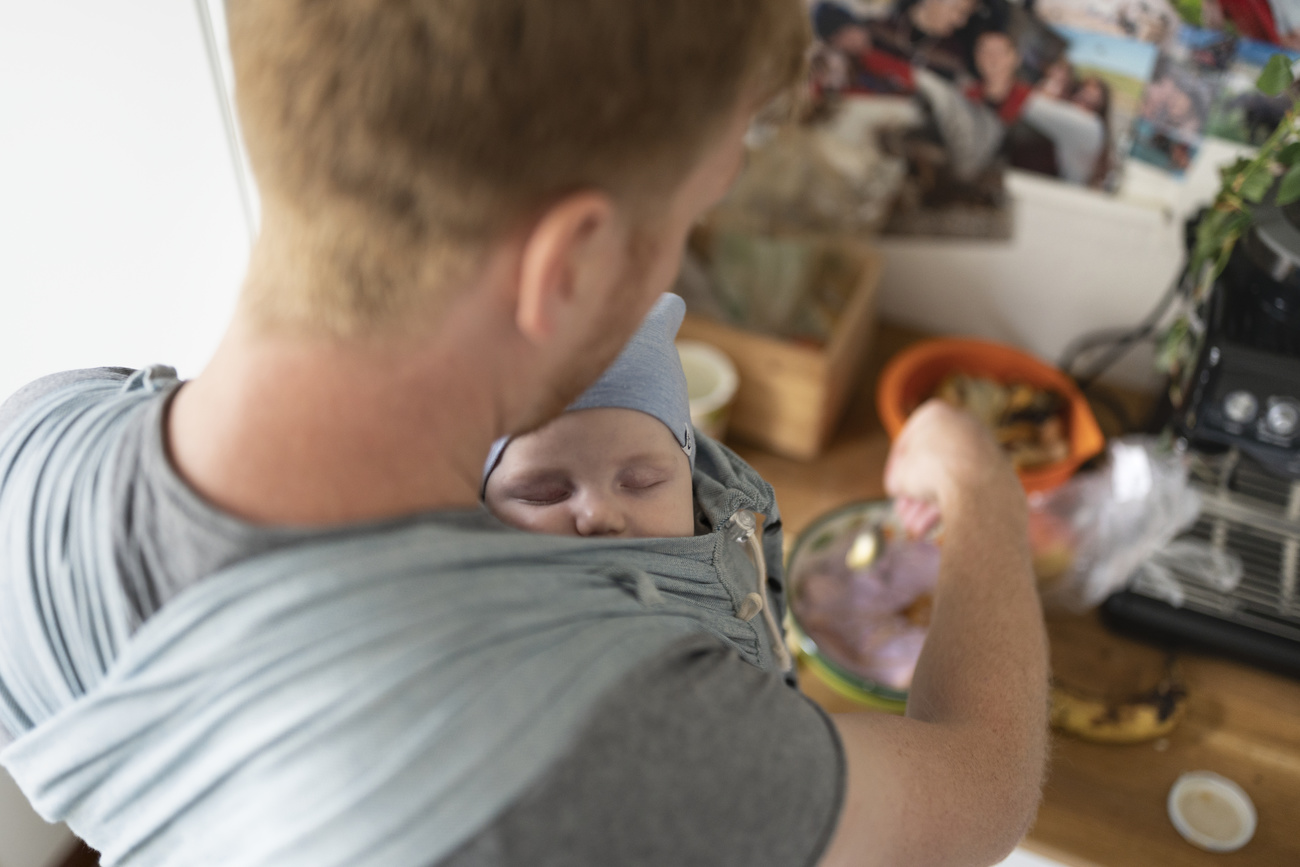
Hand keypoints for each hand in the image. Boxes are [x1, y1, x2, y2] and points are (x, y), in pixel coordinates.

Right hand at [883, 399, 1021, 535]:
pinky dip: (951, 506)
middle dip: (915, 494)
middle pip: (930, 464)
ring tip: (916, 529)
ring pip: (948, 480)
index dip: (895, 470)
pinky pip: (967, 489)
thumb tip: (903, 487)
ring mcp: (982, 447)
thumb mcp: (901, 474)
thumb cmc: (933, 473)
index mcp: (935, 413)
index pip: (908, 442)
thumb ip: (901, 476)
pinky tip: (935, 527)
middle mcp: (962, 425)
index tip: (892, 489)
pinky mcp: (996, 471)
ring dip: (928, 506)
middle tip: (904, 514)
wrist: (977, 487)